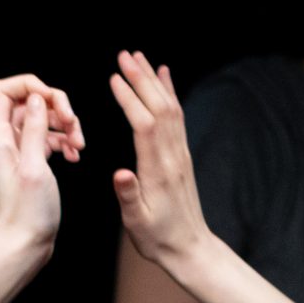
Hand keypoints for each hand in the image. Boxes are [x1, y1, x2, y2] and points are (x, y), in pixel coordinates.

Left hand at [0, 74, 82, 254]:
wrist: (23, 246)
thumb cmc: (27, 215)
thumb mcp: (34, 167)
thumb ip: (34, 128)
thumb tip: (37, 97)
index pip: (3, 89)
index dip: (29, 85)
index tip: (53, 100)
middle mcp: (4, 141)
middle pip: (28, 101)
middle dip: (56, 106)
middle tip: (74, 124)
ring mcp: (17, 152)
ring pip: (41, 120)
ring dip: (65, 125)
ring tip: (80, 145)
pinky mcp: (30, 163)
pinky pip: (47, 139)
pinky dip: (64, 142)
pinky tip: (76, 156)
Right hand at [108, 50, 210, 268]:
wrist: (189, 247)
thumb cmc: (158, 238)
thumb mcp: (136, 222)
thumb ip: (128, 196)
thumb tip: (120, 173)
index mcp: (157, 170)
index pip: (143, 124)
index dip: (129, 98)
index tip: (114, 78)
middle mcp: (172, 155)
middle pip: (158, 107)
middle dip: (141, 78)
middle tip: (125, 54)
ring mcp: (180, 153)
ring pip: (169, 107)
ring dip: (154, 80)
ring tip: (140, 57)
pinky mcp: (182, 155)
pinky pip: (177, 116)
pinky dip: (169, 93)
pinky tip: (164, 77)